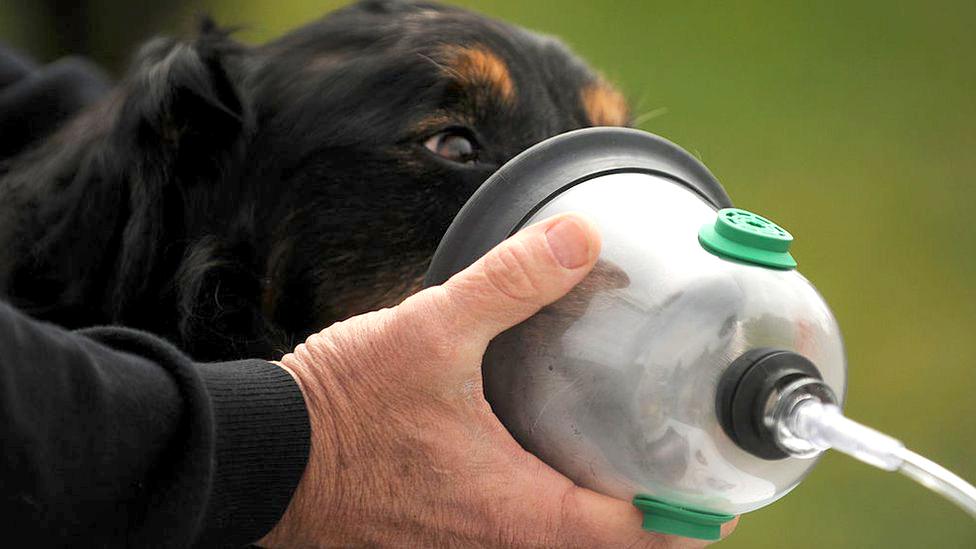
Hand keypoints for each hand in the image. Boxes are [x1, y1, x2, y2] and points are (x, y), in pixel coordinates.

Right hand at [259, 213, 737, 547]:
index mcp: (514, 512)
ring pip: (558, 547)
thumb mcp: (431, 330)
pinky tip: (546, 459)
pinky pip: (516, 536)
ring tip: (625, 458)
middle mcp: (496, 544)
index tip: (715, 487)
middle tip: (677, 462)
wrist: (265, 455)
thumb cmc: (342, 409)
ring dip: (600, 515)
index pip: (631, 537)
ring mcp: (466, 547)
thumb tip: (580, 238)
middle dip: (649, 518)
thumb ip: (511, 281)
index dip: (685, 516)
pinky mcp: (440, 538)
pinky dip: (551, 510)